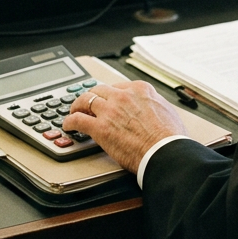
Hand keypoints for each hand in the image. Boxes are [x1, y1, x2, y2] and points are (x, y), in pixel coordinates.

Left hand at [62, 80, 185, 173]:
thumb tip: (151, 109)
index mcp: (140, 90)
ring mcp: (110, 110)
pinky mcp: (100, 127)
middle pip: (99, 90)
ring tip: (74, 111)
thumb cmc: (169, 137)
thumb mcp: (166, 110)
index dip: (109, 94)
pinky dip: (69, 121)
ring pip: (85, 100)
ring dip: (77, 106)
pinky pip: (77, 119)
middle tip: (87, 104)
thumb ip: (154, 105)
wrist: (165, 152)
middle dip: (92, 97)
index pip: (117, 86)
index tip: (106, 99)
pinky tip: (68, 126)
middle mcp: (123, 95)